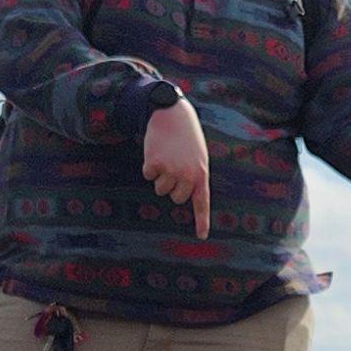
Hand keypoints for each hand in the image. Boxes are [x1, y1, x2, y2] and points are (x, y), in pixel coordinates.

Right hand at [142, 98, 211, 239]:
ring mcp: (171, 170)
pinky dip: (148, 166)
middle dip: (172, 185)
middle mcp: (188, 175)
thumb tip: (181, 195)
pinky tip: (156, 151)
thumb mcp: (198, 156)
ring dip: (160, 175)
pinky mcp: (155, 164)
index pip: (202, 203)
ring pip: (160, 189)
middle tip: (174, 165)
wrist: (172, 113)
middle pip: (175, 198)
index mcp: (201, 174)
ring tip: (167, 156)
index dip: (202, 221)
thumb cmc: (186, 136)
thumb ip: (194, 176)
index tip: (202, 237)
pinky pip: (148, 175)